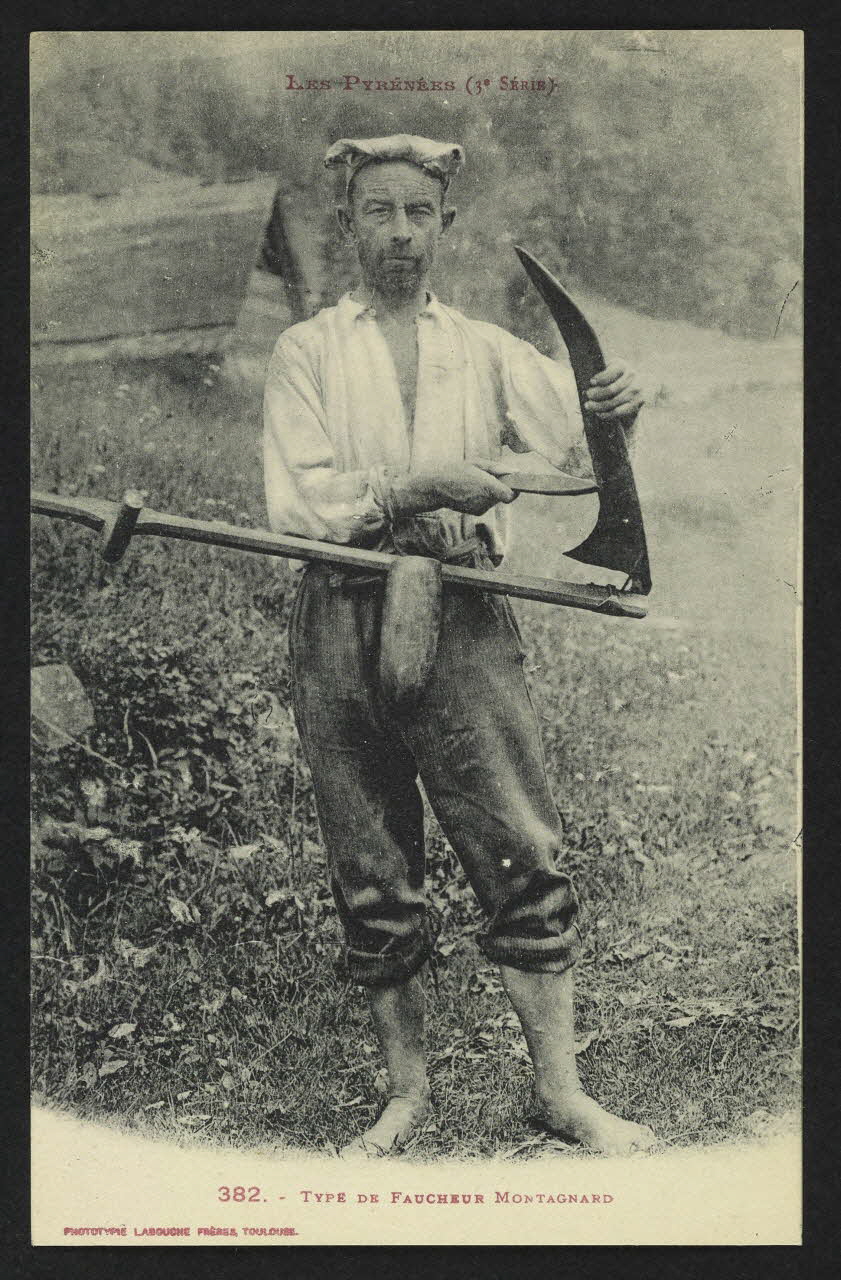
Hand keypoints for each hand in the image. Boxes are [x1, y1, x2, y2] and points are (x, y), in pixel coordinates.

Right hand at [392, 463, 516, 517]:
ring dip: (491, 492)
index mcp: (488, 487)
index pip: (511, 495)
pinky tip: (472, 491)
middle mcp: (486, 500)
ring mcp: (481, 508)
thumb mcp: (475, 463)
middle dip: (500, 487)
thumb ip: (496, 468)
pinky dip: (484, 498)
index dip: (514, 489)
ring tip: (476, 483)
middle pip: (504, 496)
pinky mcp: (477, 512)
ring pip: (496, 500)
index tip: (511, 482)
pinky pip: (488, 504)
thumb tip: (514, 471)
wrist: (436, 488)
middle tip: (488, 477)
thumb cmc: (455, 471)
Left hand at [584, 360, 644, 419]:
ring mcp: (637, 389)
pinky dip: (607, 414)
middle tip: (587, 396)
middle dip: (597, 394)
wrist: (628, 394)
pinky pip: (619, 411)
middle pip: (611, 389)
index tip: (591, 382)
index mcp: (621, 365)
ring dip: (599, 405)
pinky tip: (598, 413)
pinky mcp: (638, 402)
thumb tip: (582, 380)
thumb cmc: (609, 382)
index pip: (612, 371)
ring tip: (589, 406)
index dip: (601, 378)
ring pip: (614, 401)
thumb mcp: (604, 374)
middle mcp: (632, 375)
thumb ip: (596, 375)